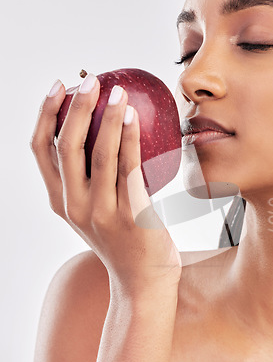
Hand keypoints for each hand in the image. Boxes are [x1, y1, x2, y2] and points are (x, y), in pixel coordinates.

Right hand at [30, 75, 181, 296]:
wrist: (142, 280)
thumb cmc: (123, 240)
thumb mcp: (95, 211)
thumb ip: (91, 181)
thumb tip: (104, 135)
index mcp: (60, 201)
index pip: (41, 150)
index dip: (45, 115)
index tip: (58, 87)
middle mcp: (74, 205)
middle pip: (66, 146)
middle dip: (76, 108)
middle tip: (91, 81)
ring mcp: (101, 212)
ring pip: (98, 154)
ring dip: (107, 117)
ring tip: (118, 92)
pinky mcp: (130, 215)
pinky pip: (128, 169)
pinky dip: (129, 139)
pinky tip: (134, 118)